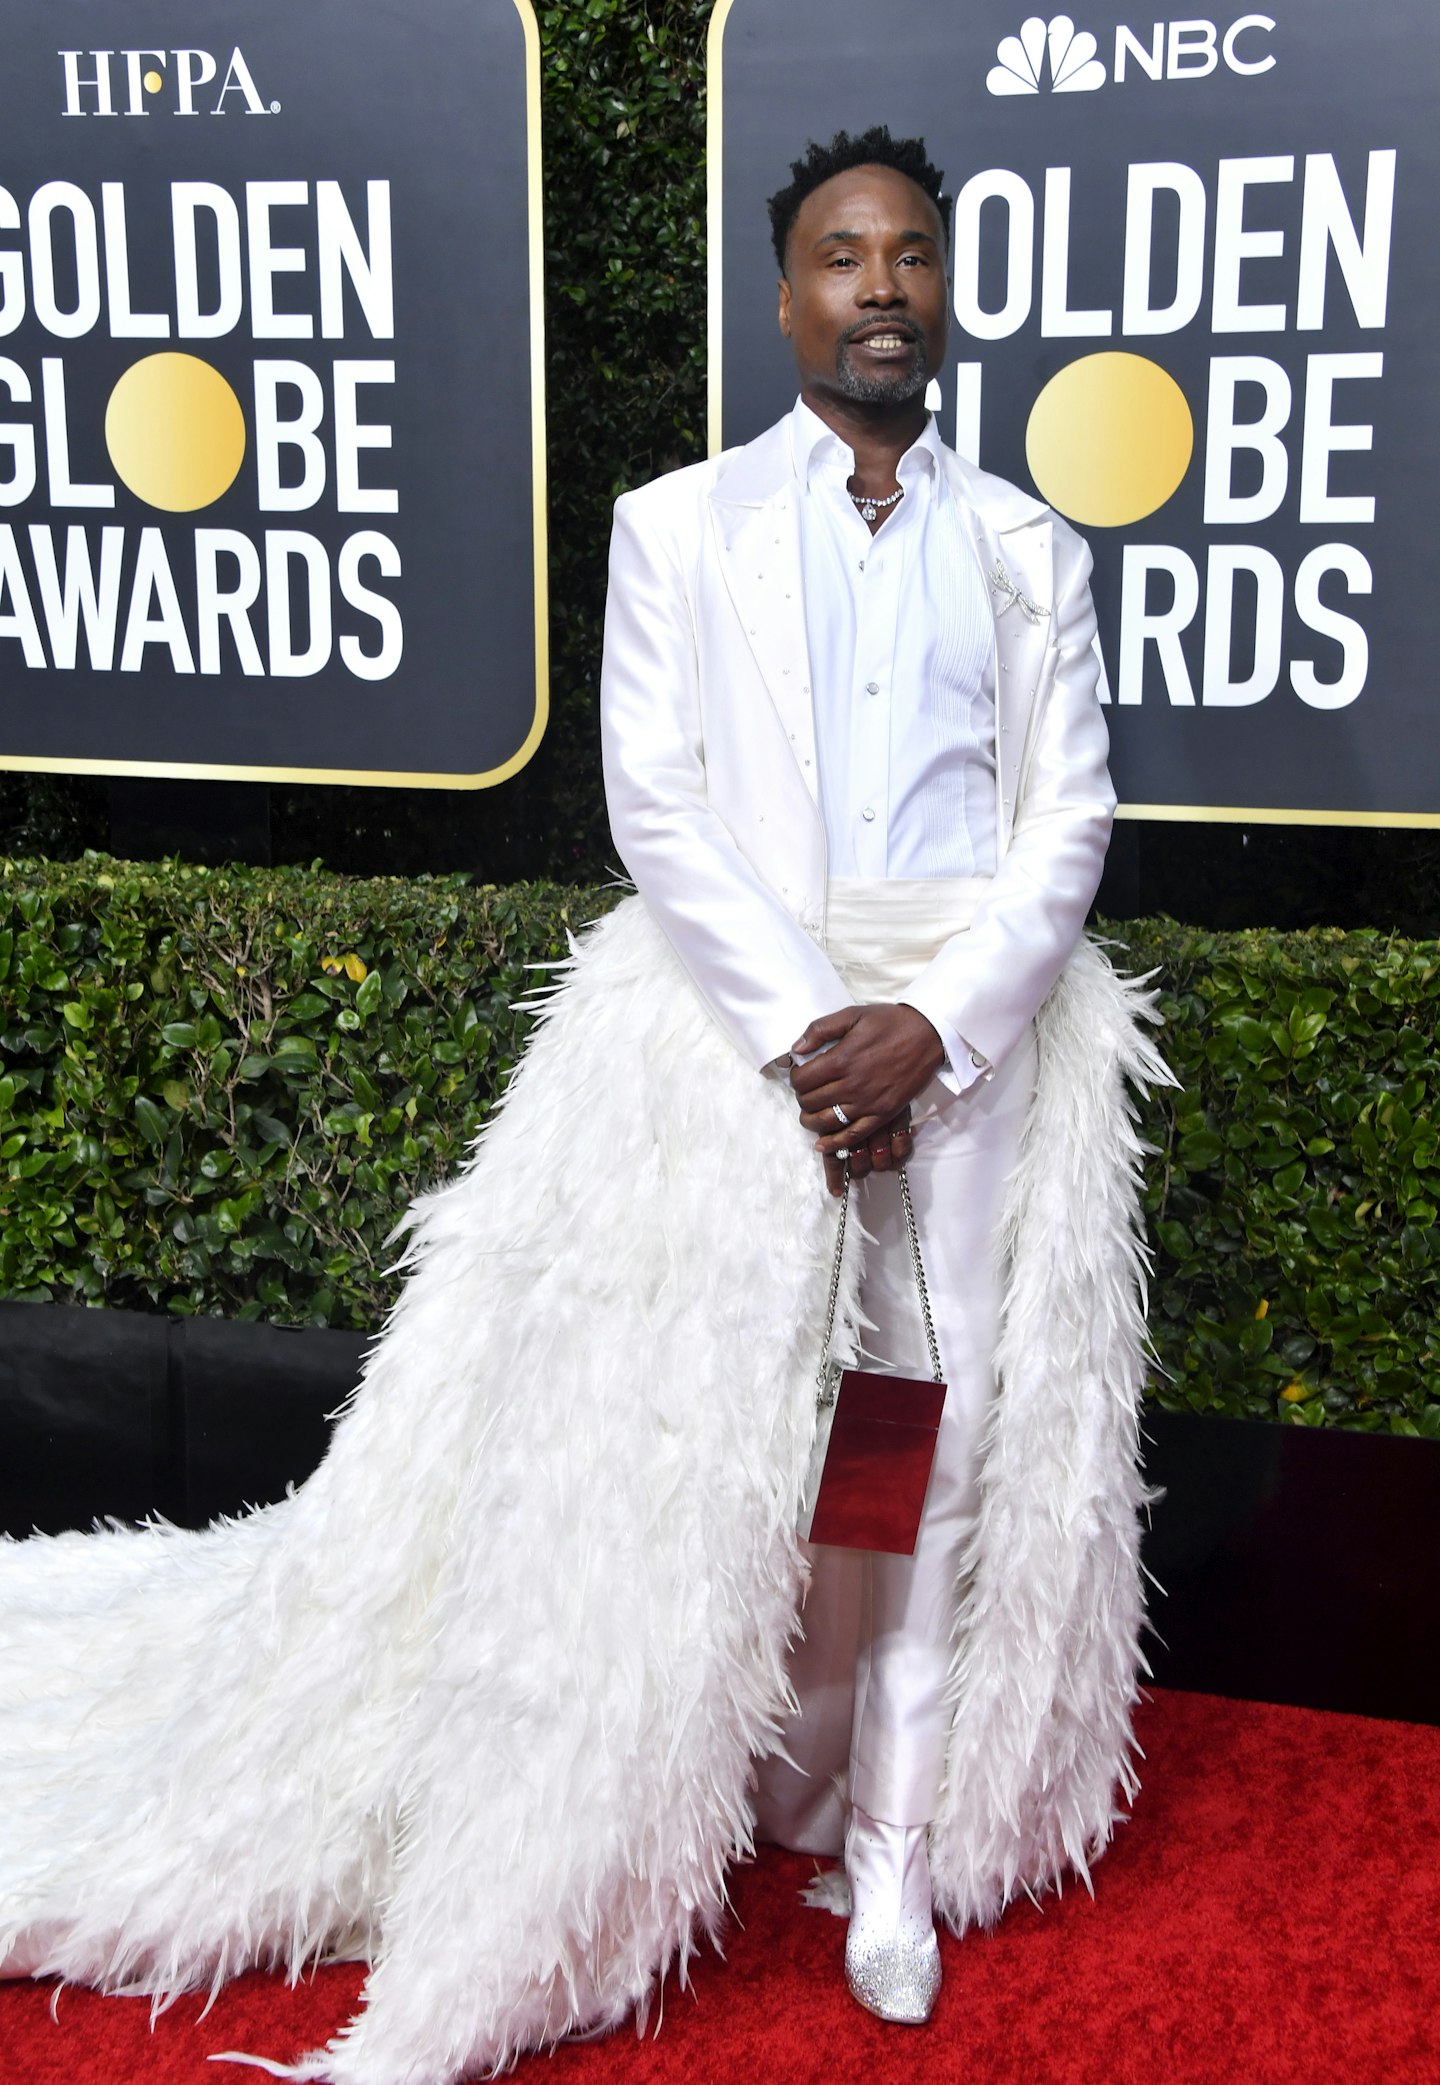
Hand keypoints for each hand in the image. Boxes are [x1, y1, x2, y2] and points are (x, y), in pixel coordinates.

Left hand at [789, 1004, 944, 1193]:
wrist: (927, 1034)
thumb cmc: (889, 1022)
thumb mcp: (852, 1015)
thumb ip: (820, 1029)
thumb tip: (796, 1048)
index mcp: (841, 1059)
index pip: (802, 1080)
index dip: (796, 1078)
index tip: (801, 1074)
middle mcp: (851, 1085)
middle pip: (810, 1102)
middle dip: (802, 1097)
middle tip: (807, 1091)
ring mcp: (867, 1103)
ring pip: (826, 1121)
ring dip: (811, 1120)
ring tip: (810, 1114)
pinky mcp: (882, 1114)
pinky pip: (853, 1135)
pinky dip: (835, 1143)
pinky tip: (822, 1145)